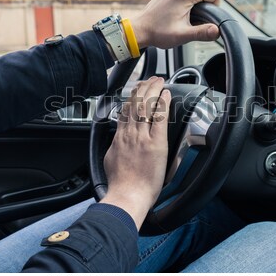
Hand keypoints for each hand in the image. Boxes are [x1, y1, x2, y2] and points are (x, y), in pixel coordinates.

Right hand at [101, 77, 170, 228]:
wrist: (127, 196)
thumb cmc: (120, 185)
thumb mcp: (110, 161)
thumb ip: (115, 148)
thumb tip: (117, 143)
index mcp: (119, 138)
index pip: (125, 111)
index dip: (131, 98)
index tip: (137, 90)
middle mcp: (130, 134)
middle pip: (135, 104)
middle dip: (143, 88)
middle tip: (149, 79)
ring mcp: (142, 137)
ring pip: (146, 106)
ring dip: (153, 90)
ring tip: (158, 81)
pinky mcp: (156, 143)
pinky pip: (159, 118)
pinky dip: (162, 103)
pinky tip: (165, 94)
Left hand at [131, 0, 220, 48]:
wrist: (140, 29)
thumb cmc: (157, 32)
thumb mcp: (183, 35)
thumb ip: (202, 32)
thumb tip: (217, 30)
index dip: (215, 9)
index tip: (205, 20)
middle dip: (205, 9)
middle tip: (192, 22)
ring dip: (197, 7)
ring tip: (184, 19)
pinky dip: (190, 4)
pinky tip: (180, 15)